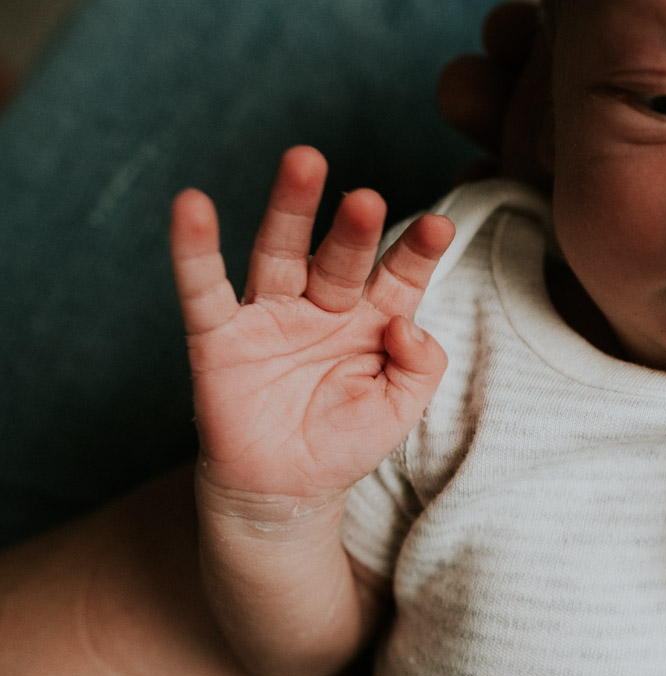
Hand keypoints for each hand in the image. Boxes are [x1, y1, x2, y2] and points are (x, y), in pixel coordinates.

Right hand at [171, 146, 454, 505]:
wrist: (286, 491)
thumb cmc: (347, 441)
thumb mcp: (401, 409)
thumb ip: (421, 366)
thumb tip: (408, 324)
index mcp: (373, 318)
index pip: (400, 275)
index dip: (418, 251)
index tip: (442, 227)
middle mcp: (323, 305)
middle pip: (339, 255)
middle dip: (353, 227)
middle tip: (367, 199)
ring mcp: (271, 315)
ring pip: (279, 252)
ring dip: (289, 208)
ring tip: (304, 162)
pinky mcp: (219, 336)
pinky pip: (204, 288)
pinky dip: (194, 249)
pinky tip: (192, 206)